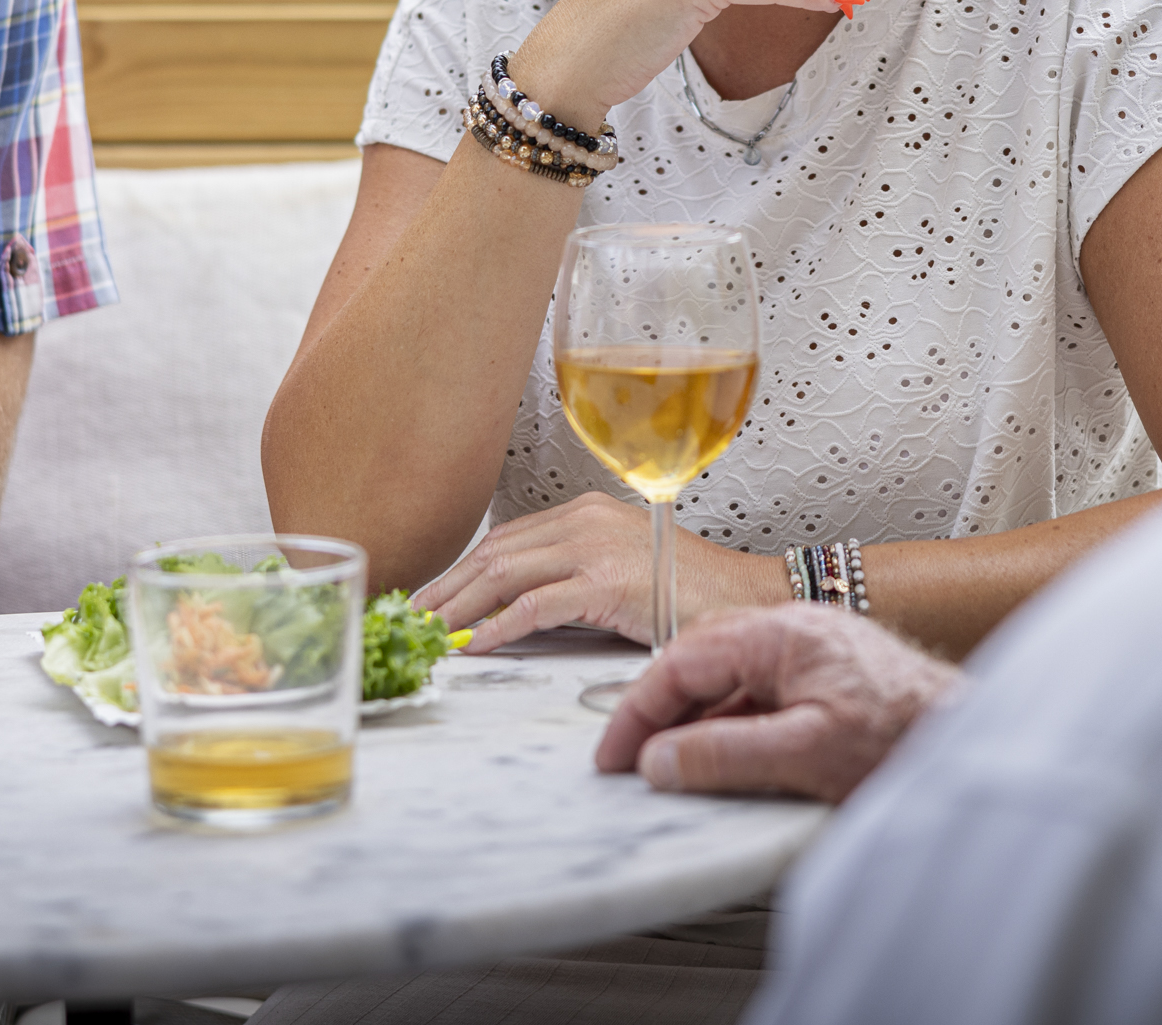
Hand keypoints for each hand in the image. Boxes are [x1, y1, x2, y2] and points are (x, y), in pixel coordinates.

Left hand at [411, 491, 780, 649]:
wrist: (752, 598)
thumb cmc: (695, 593)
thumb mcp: (624, 572)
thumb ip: (574, 578)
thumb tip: (518, 610)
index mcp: (587, 512)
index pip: (504, 540)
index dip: (459, 572)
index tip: (428, 600)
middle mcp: (586, 519)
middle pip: (492, 553)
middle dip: (444, 590)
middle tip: (409, 622)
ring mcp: (597, 546)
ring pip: (503, 574)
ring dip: (457, 609)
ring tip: (428, 637)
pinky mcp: (609, 581)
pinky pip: (535, 605)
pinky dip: (498, 628)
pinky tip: (475, 647)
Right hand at [594, 604, 960, 802]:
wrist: (981, 743)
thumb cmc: (911, 737)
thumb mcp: (809, 754)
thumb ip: (728, 755)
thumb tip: (662, 761)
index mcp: (782, 633)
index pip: (682, 660)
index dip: (638, 711)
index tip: (616, 754)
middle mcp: (794, 632)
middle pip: (699, 661)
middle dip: (657, 711)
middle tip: (630, 761)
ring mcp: (812, 652)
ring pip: (729, 679)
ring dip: (693, 721)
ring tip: (669, 769)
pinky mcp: (829, 677)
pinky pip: (758, 695)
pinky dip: (729, 727)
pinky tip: (723, 762)